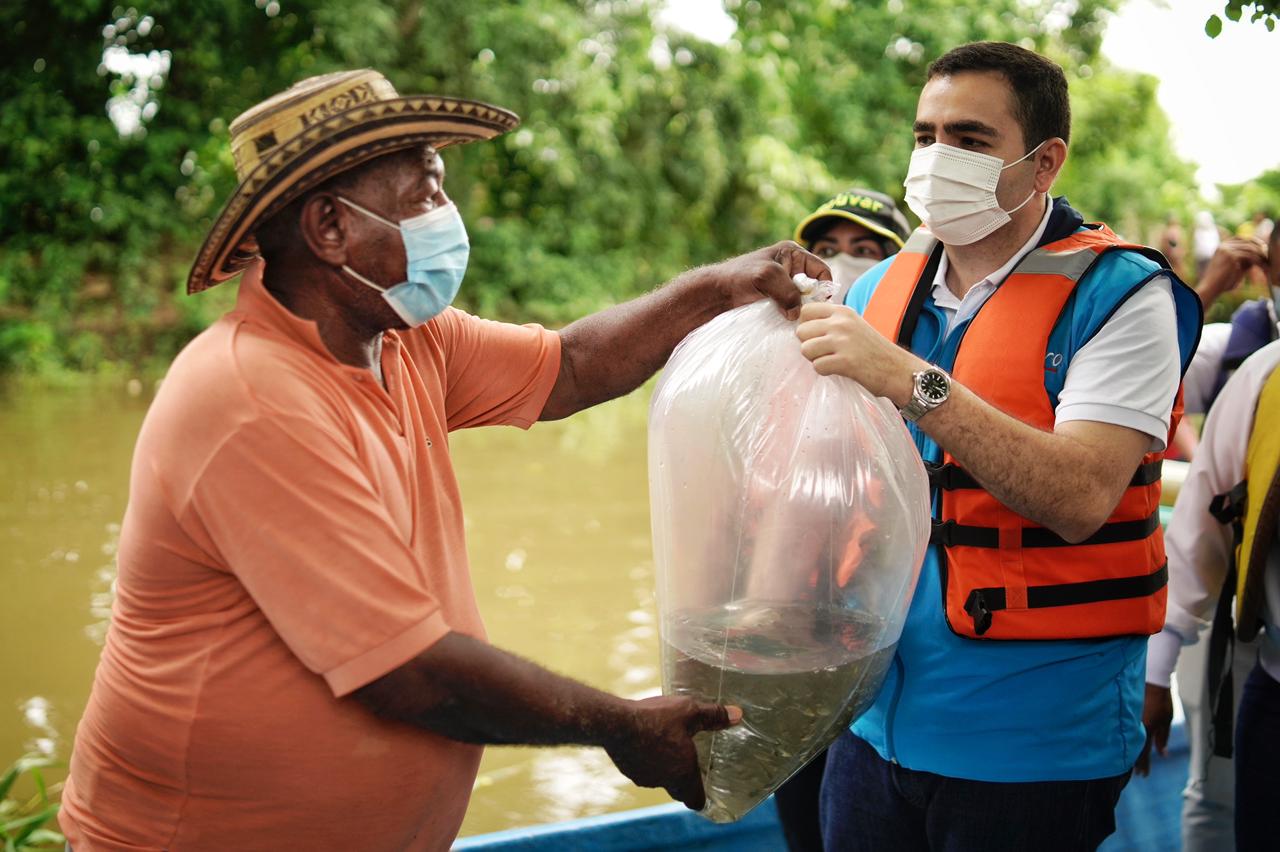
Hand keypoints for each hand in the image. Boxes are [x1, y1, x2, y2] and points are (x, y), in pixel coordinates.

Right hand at [603, 695, 741, 809]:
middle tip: (688, 759)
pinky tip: (645, 739)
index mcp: (683, 774)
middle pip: (678, 789)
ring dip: (663, 766)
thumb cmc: (656, 719)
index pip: (696, 801)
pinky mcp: (628, 769)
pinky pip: (642, 769)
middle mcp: (664, 781)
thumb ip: (714, 716)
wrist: (615, 723)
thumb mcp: (689, 712)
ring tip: (665, 743)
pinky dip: (646, 759)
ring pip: (659, 778)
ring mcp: (644, 777)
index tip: (704, 785)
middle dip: (683, 777)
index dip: (701, 796)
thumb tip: (738, 715)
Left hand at [708, 241, 830, 317]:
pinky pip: (791, 308)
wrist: (715, 292)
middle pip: (814, 287)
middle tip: (807, 317)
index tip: (819, 305)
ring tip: (796, 322)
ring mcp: (782, 284)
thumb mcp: (768, 277)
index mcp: (792, 253)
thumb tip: (798, 313)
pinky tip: (787, 324)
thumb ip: (788, 292)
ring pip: (802, 300)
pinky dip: (791, 316)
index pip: (821, 270)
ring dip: (800, 311)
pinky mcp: (775, 299)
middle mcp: (790, 267)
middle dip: (812, 301)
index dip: (824, 286)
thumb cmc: (739, 277)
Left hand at [796, 301, 921, 402]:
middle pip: (801, 331)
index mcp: (842, 312)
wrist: (897, 369)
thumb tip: (804, 327)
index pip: (806, 311)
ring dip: (815, 359)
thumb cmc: (874, 349)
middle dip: (809, 344)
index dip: (806, 326)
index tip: (816, 336)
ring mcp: (843, 341)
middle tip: (825, 352)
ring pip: (806, 349)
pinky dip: (824, 371)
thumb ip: (832, 322)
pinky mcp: (845, 361)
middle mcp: (841, 323)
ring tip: (831, 360)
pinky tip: (838, 369)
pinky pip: (817, 366)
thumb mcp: (854, 325)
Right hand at [1134, 682, 1173, 776]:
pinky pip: (1124, 729)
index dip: (1144, 765)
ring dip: (1130, 751)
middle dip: (1135, 762)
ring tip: (1129, 762)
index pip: (1143, 752)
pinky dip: (1126, 738)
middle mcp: (1135, 726)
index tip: (1144, 775)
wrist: (1151, 679)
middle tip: (1136, 773)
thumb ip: (1163, 737)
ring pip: (1127, 739)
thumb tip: (1162, 753)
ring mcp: (1129, 720)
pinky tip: (1125, 743)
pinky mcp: (1125, 713)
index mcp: (1146, 728)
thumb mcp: (1166, 719)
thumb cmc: (1161, 699)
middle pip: (1133, 749)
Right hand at [1196, 237, 1268, 308]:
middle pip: (1247, 241)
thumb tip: (1259, 254)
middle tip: (1267, 256)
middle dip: (1259, 248)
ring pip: (1251, 248)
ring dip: (1261, 256)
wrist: (1210, 288)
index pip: (1241, 238)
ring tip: (1266, 264)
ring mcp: (1227, 249)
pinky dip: (1259, 261)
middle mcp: (1223, 245)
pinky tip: (1263, 267)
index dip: (1253, 241)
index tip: (1263, 248)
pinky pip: (1250, 256)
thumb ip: (1244, 259)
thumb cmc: (1221, 281)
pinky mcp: (1231, 256)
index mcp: (1221, 246)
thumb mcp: (1233, 267)